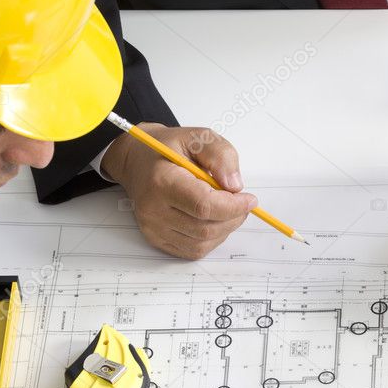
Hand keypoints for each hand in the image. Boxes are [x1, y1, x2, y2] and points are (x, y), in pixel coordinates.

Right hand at [101, 123, 256, 259]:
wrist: (137, 160)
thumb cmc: (168, 148)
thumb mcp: (198, 137)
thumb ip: (220, 156)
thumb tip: (234, 185)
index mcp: (162, 181)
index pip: (204, 206)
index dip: (233, 207)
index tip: (250, 199)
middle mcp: (153, 209)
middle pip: (205, 228)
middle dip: (233, 218)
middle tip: (241, 203)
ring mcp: (153, 227)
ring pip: (201, 243)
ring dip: (223, 229)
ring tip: (225, 208)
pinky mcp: (155, 238)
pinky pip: (192, 250)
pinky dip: (210, 239)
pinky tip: (211, 220)